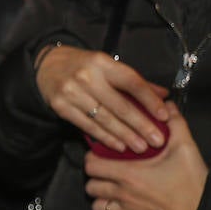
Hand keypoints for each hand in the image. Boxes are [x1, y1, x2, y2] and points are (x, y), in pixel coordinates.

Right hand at [36, 44, 168, 154]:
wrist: (46, 66)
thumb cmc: (83, 66)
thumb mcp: (107, 65)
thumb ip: (133, 81)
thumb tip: (163, 95)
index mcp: (102, 63)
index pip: (131, 83)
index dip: (149, 101)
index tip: (164, 116)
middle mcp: (86, 77)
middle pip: (119, 105)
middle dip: (141, 125)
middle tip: (157, 140)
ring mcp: (71, 92)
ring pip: (104, 118)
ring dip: (125, 135)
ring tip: (140, 146)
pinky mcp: (61, 107)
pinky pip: (87, 126)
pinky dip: (104, 137)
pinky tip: (118, 145)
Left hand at [84, 101, 208, 209]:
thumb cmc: (194, 183)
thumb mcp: (186, 149)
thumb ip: (175, 125)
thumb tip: (166, 106)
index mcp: (128, 174)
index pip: (91, 165)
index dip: (94, 160)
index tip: (102, 157)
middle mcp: (121, 194)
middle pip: (90, 185)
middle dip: (97, 179)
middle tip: (109, 175)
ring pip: (96, 206)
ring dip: (101, 200)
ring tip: (113, 193)